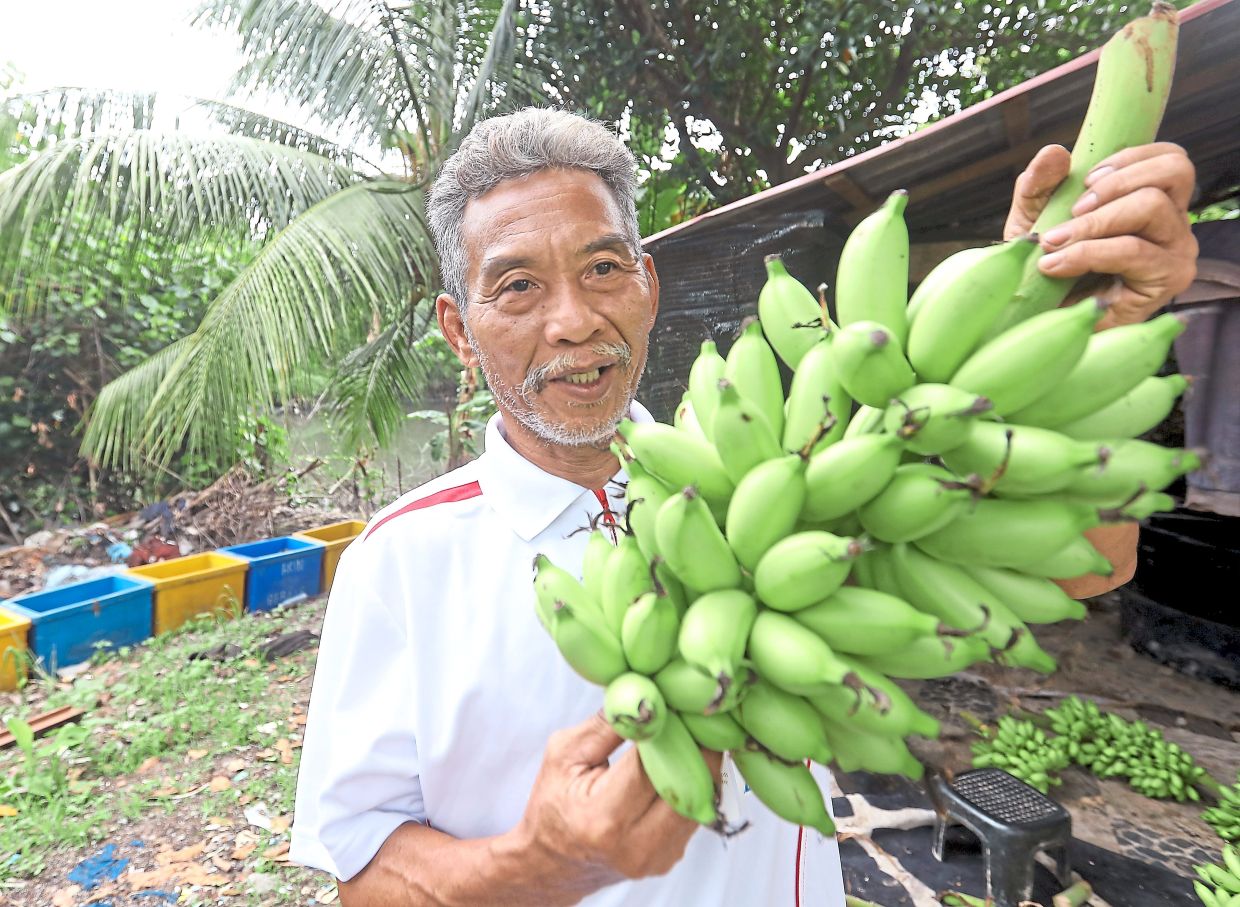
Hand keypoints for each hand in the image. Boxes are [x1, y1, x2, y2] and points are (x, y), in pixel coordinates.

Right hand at [509, 712, 719, 901]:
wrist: (551, 864)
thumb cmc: (552, 803)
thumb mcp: (564, 754)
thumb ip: (607, 725)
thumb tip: (648, 695)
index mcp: (603, 819)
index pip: (652, 765)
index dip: (669, 730)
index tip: (676, 701)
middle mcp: (635, 846)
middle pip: (687, 786)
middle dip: (698, 746)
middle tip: (699, 713)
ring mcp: (656, 858)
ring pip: (699, 801)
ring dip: (702, 764)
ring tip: (697, 731)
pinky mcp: (669, 859)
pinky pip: (693, 814)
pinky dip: (695, 784)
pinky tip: (688, 759)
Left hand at [1003, 143, 1198, 329]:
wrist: (1040, 320)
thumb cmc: (1045, 267)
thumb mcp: (1035, 218)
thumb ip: (1040, 184)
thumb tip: (1055, 152)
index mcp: (1155, 202)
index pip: (1171, 159)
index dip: (1132, 158)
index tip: (1088, 178)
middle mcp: (1174, 225)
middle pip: (1171, 174)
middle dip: (1114, 185)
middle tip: (1072, 212)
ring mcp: (1176, 253)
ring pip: (1151, 208)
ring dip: (1094, 222)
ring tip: (1053, 243)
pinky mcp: (1166, 282)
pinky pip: (1133, 251)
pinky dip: (1088, 253)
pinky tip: (1055, 265)